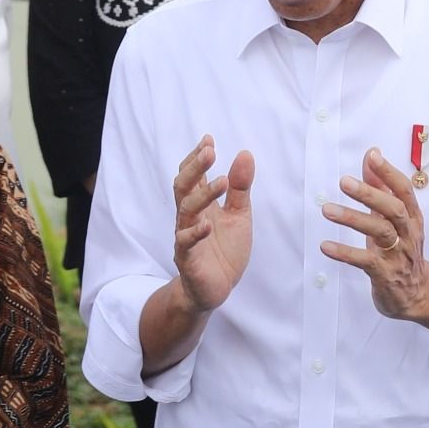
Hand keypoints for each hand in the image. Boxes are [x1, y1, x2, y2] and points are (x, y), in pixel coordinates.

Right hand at [172, 135, 254, 314]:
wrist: (216, 288)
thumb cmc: (225, 250)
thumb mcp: (239, 215)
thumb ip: (240, 188)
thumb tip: (244, 154)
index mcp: (201, 205)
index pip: (193, 176)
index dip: (198, 157)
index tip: (209, 139)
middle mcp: (190, 217)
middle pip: (184, 186)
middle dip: (196, 167)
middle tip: (210, 151)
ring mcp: (186, 236)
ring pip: (186, 210)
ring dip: (203, 194)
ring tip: (222, 181)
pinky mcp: (188, 259)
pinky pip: (186, 243)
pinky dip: (196, 233)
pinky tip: (208, 224)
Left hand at [320, 148, 428, 319]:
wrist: (420, 294)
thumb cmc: (402, 251)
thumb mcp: (393, 220)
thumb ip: (381, 188)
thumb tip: (371, 156)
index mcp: (412, 218)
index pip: (404, 191)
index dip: (389, 172)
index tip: (372, 156)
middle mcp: (408, 234)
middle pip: (394, 209)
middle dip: (370, 194)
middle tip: (344, 181)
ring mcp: (398, 255)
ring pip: (381, 232)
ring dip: (353, 219)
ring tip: (327, 209)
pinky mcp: (386, 275)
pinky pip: (365, 261)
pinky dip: (345, 253)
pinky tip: (326, 246)